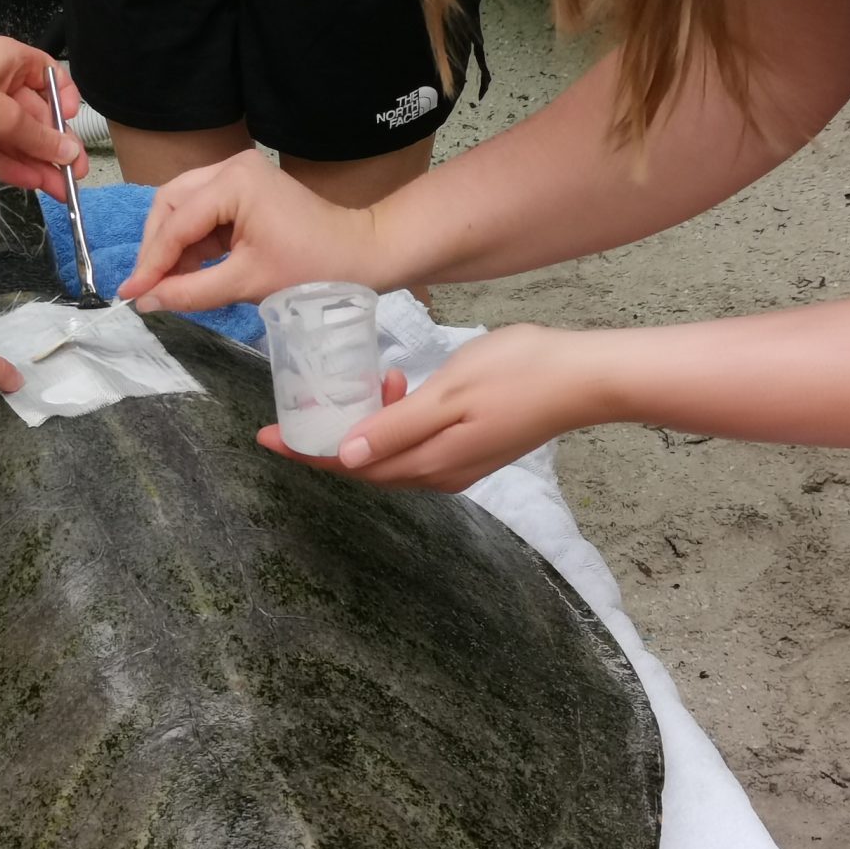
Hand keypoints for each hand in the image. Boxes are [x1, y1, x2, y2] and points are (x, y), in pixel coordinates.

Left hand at [0, 38, 86, 198]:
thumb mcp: (2, 114)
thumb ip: (37, 137)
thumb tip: (70, 151)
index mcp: (11, 61)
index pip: (49, 76)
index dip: (65, 100)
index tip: (73, 123)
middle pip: (35, 116)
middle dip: (54, 146)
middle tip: (74, 175)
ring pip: (16, 140)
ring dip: (37, 164)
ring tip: (61, 192)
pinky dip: (12, 168)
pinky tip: (35, 184)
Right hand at [122, 149, 386, 312]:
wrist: (364, 255)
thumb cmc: (314, 270)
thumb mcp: (247, 283)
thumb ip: (190, 291)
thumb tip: (145, 302)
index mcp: (234, 182)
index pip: (176, 223)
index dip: (151, 263)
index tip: (129, 296)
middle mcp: (231, 167)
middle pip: (171, 204)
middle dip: (157, 248)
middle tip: (148, 289)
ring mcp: (238, 176)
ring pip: (183, 208)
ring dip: (173, 247)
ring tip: (168, 285)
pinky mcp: (244, 191)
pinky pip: (204, 215)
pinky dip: (193, 244)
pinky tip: (190, 273)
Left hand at [260, 326, 607, 491]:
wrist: (585, 379)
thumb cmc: (518, 374)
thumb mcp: (448, 394)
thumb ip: (395, 427)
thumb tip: (343, 457)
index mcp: (428, 463)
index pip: (349, 466)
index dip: (305, 453)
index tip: (264, 437)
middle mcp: (439, 473)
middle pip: (365, 466)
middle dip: (329, 439)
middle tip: (301, 406)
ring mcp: (459, 465)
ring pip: (390, 455)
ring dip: (366, 425)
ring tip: (369, 381)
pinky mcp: (474, 450)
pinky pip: (415, 446)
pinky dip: (395, 422)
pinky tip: (402, 388)